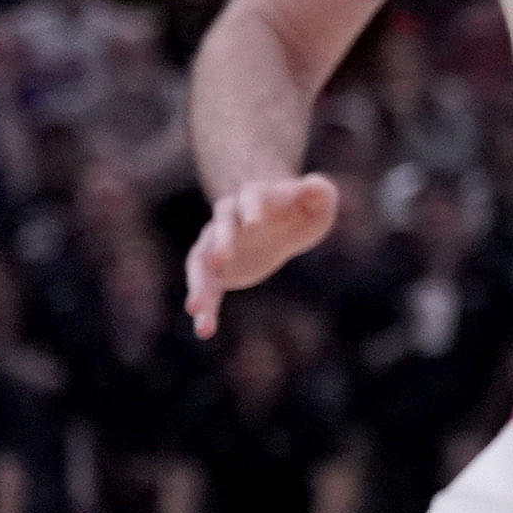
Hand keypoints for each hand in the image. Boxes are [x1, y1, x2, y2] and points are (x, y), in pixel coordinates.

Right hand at [184, 173, 338, 337]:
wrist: (272, 220)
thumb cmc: (299, 209)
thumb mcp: (317, 202)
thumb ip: (318, 192)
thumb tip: (312, 183)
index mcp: (254, 198)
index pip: (250, 199)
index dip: (251, 209)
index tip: (254, 222)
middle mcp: (227, 220)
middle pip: (220, 228)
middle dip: (220, 243)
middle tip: (220, 261)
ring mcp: (216, 244)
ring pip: (202, 263)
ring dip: (199, 284)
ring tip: (194, 309)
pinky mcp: (215, 270)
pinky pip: (206, 288)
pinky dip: (205, 307)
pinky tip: (204, 330)